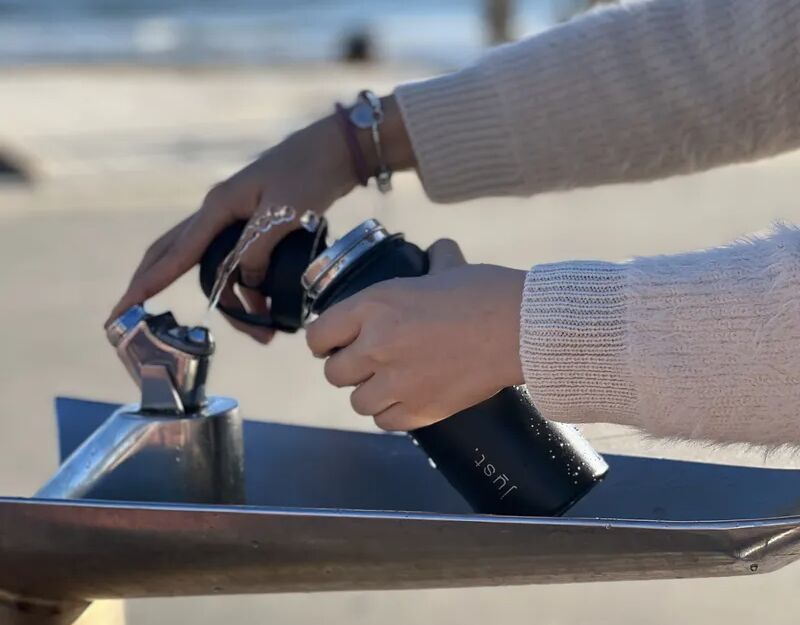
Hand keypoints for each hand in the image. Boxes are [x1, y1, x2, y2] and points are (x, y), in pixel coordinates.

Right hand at [107, 95, 414, 342]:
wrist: (334, 150)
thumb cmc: (309, 173)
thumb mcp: (283, 214)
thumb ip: (258, 250)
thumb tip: (245, 284)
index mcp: (219, 207)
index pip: (175, 252)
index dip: (149, 283)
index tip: (125, 307)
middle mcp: (218, 211)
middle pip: (172, 253)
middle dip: (153, 284)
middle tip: (135, 315)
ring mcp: (233, 215)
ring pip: (207, 262)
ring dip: (227, 299)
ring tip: (260, 333)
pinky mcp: (252, 221)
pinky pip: (232, 258)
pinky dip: (242, 285)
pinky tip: (260, 303)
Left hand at [306, 240, 525, 430]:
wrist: (520, 329)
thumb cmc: (486, 292)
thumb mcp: (448, 268)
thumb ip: (433, 261)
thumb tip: (439, 251)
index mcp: (374, 305)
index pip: (318, 335)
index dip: (325, 341)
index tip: (335, 343)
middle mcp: (375, 345)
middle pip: (334, 373)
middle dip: (348, 368)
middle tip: (368, 363)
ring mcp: (396, 381)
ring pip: (357, 402)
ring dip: (370, 393)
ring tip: (389, 384)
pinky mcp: (419, 410)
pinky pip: (384, 422)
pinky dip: (392, 413)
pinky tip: (406, 399)